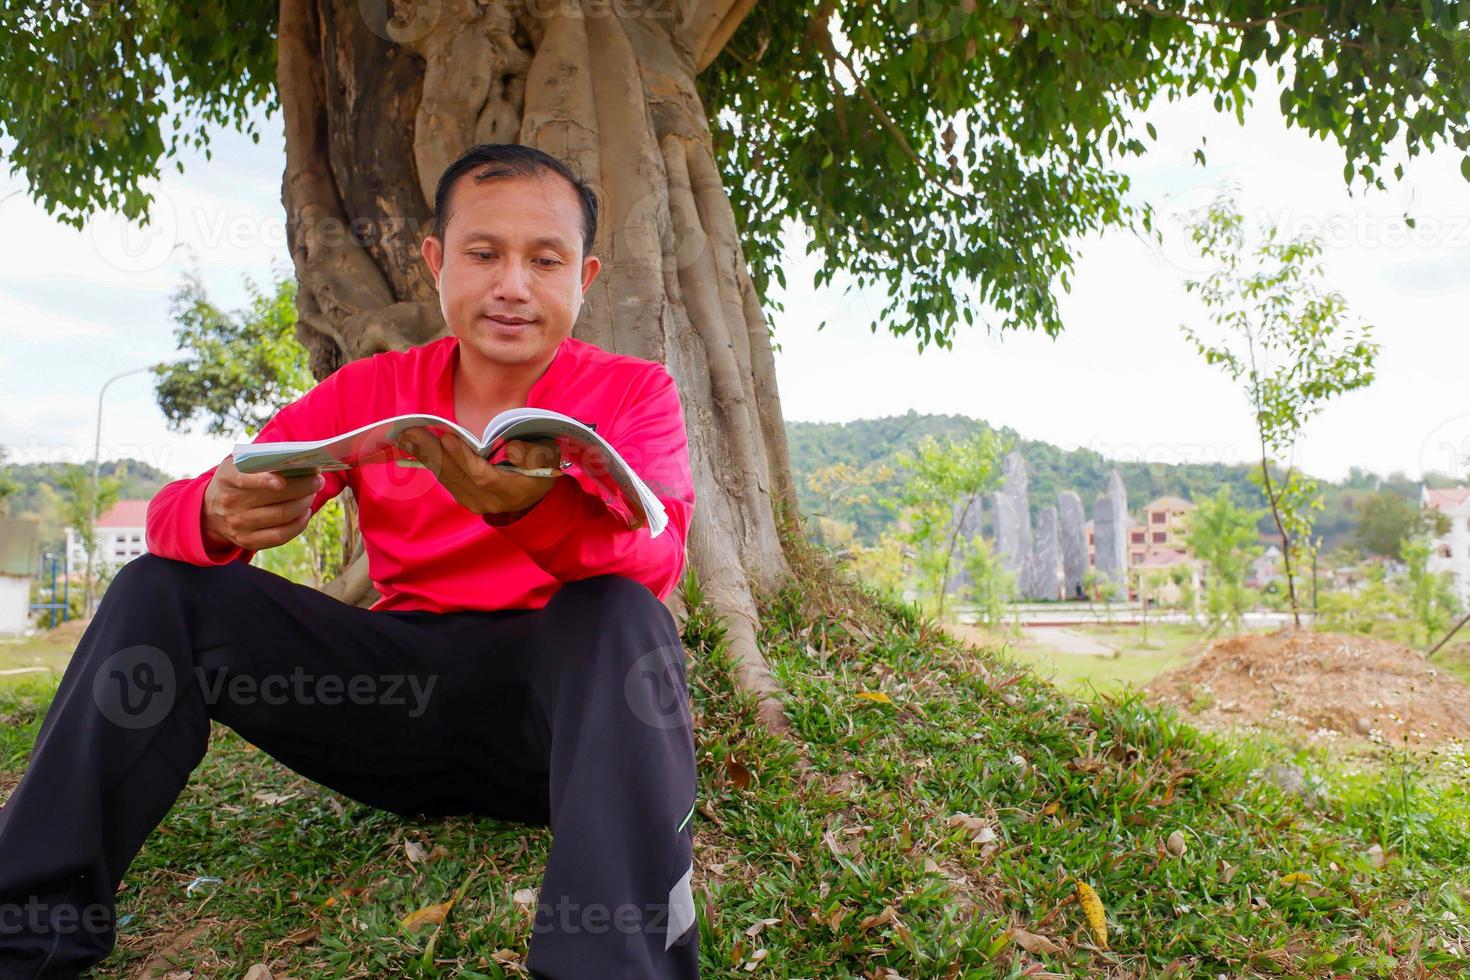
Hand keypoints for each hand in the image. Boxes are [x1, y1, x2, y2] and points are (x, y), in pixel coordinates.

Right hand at [203, 456, 324, 551]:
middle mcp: (231, 503)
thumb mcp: (239, 464)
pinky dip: (299, 524)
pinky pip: (280, 536)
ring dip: (304, 504)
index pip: (245, 479)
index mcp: (227, 478)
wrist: (211, 510)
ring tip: (312, 494)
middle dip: (304, 487)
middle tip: (317, 480)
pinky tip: (305, 513)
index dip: (264, 480)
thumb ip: (261, 459)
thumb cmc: (236, 480)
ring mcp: (238, 525)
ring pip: (282, 516)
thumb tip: (298, 460)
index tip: (282, 481)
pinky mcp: (247, 542)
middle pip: (276, 497)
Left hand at [396, 428, 559, 515]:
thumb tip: (511, 449)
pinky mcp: (463, 497)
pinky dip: (429, 461)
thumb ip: (534, 454)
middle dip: (433, 454)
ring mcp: (473, 502)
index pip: (483, 477)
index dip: (465, 459)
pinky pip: (445, 479)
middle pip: (458, 477)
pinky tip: (415, 446)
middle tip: (412, 433)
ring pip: (447, 478)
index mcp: (511, 491)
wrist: (535, 493)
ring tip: (407, 436)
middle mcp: (488, 501)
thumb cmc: (542, 468)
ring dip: (425, 456)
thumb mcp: (549, 458)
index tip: (448, 438)